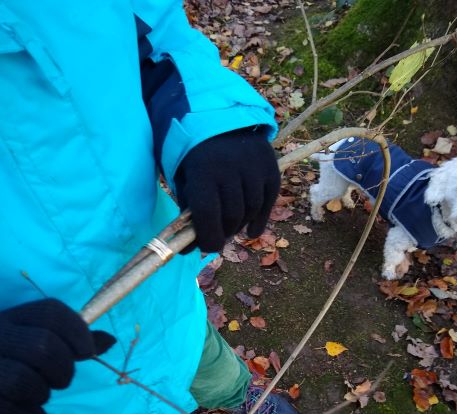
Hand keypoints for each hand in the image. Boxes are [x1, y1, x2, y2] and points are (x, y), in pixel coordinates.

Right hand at [0, 299, 115, 413]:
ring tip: (36, 397)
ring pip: (23, 381)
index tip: (85, 352)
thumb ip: (70, 342)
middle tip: (58, 381)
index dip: (77, 331)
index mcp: (11, 318)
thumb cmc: (7, 365)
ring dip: (41, 395)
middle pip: (43, 346)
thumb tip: (110, 340)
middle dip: (63, 370)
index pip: (51, 312)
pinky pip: (11, 413)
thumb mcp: (32, 343)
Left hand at [175, 127, 279, 252]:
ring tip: (231, 227)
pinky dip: (260, 220)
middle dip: (224, 232)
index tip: (208, 246)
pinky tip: (251, 230)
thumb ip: (187, 214)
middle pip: (232, 216)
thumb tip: (190, 249)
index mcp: (203, 171)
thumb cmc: (196, 158)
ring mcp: (254, 167)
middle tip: (218, 235)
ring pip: (251, 211)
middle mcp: (231, 168)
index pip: (208, 215)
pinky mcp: (271, 167)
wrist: (220, 121)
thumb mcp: (185, 180)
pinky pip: (268, 202)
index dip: (209, 238)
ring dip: (241, 225)